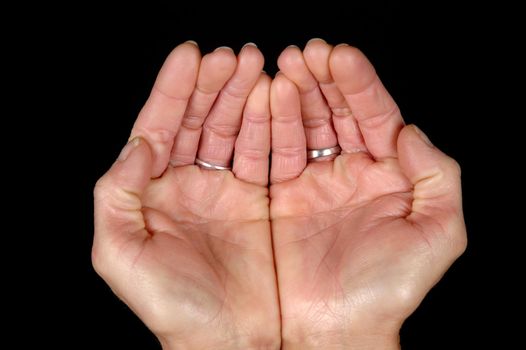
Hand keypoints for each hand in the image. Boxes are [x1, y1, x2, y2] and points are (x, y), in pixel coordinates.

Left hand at [93, 42, 279, 348]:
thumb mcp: (120, 253)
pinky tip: (271, 98)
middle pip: (196, 120)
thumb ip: (117, 193)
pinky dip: (267, 124)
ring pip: (230, 129)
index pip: (158, 127)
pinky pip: (261, 152)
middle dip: (212, 85)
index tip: (189, 56)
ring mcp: (224, 190)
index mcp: (151, 194)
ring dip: (240, 96)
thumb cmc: (172, 306)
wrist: (231, 341)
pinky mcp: (259, 199)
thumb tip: (138, 144)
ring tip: (254, 65)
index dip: (172, 90)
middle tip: (231, 56)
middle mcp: (186, 186)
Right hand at [270, 39, 466, 348]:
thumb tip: (409, 131)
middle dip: (322, 79)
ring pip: (304, 124)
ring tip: (285, 67)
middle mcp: (350, 173)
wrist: (335, 331)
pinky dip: (271, 123)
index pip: (374, 115)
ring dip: (295, 93)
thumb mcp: (438, 234)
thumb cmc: (386, 290)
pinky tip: (268, 98)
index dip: (359, 84)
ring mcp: (312, 182)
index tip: (340, 56)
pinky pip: (274, 151)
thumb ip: (436, 176)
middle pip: (336, 112)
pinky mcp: (279, 196)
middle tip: (307, 52)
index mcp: (388, 176)